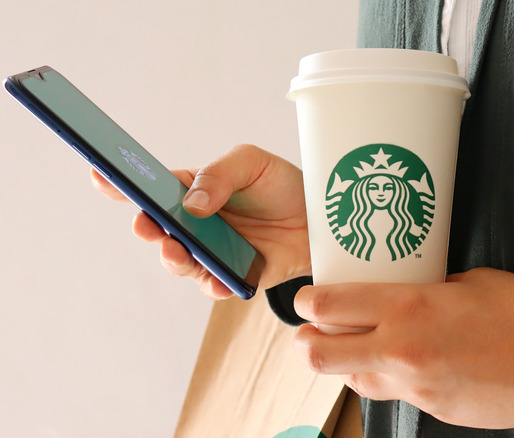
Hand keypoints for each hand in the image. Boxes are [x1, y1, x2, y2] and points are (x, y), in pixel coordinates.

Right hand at [92, 144, 309, 298]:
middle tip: (146, 224)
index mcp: (192, 189)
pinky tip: (217, 281)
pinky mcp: (234, 274)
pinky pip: (215, 285)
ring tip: (177, 250)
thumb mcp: (252, 162)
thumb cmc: (282, 184)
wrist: (322, 217)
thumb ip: (219, 174)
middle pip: (159, 229)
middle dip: (147, 227)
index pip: (150, 187)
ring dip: (173, 257)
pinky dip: (213, 284)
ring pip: (180, 260)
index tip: (99, 175)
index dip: (121, 183)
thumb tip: (191, 203)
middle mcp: (195, 223)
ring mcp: (212, 251)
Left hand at [293, 267, 513, 428]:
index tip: (305, 300)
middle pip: (320, 356)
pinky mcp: (434, 411)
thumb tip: (400, 296)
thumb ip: (422, 291)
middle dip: (306, 343)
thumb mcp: (464, 282)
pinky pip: (398, 396)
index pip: (329, 307)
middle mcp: (401, 352)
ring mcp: (416, 388)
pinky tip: (419, 365)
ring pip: (354, 382)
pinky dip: (395, 380)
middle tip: (312, 332)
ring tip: (367, 349)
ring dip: (350, 365)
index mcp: (407, 309)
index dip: (305, 303)